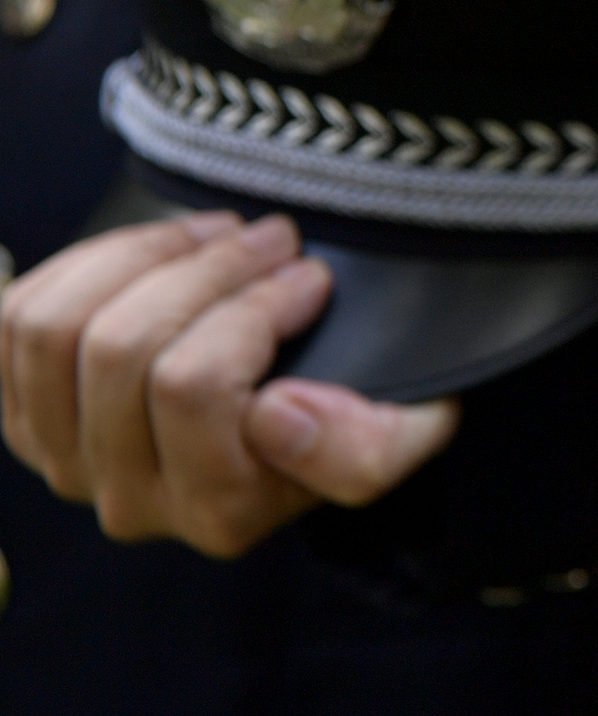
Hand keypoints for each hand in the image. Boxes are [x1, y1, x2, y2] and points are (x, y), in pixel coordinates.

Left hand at [0, 214, 457, 557]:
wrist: (306, 407)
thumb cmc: (359, 404)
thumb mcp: (409, 430)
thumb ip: (367, 446)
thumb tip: (275, 415)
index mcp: (221, 513)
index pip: (195, 386)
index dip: (256, 306)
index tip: (316, 274)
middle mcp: (129, 501)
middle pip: (120, 347)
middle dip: (206, 268)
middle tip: (275, 236)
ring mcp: (63, 459)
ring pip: (57, 327)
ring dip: (145, 254)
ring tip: (219, 234)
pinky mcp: (24, 414)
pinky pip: (15, 319)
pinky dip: (86, 264)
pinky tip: (160, 252)